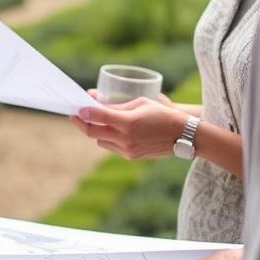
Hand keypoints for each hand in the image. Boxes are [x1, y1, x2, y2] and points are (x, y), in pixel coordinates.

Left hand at [70, 93, 189, 159]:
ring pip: (100, 141)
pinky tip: (108, 129)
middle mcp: (126, 139)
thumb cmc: (162, 113)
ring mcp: (128, 150)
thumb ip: (117, 106)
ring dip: (95, 131)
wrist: (183, 136)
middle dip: (82, 123)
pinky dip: (107, 138)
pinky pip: (111, 147)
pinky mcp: (131, 156)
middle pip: (94, 133)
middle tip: (75, 115)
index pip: (99, 117)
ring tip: (92, 120)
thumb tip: (96, 103)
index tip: (75, 108)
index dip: (84, 112)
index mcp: (129, 122)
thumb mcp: (140, 103)